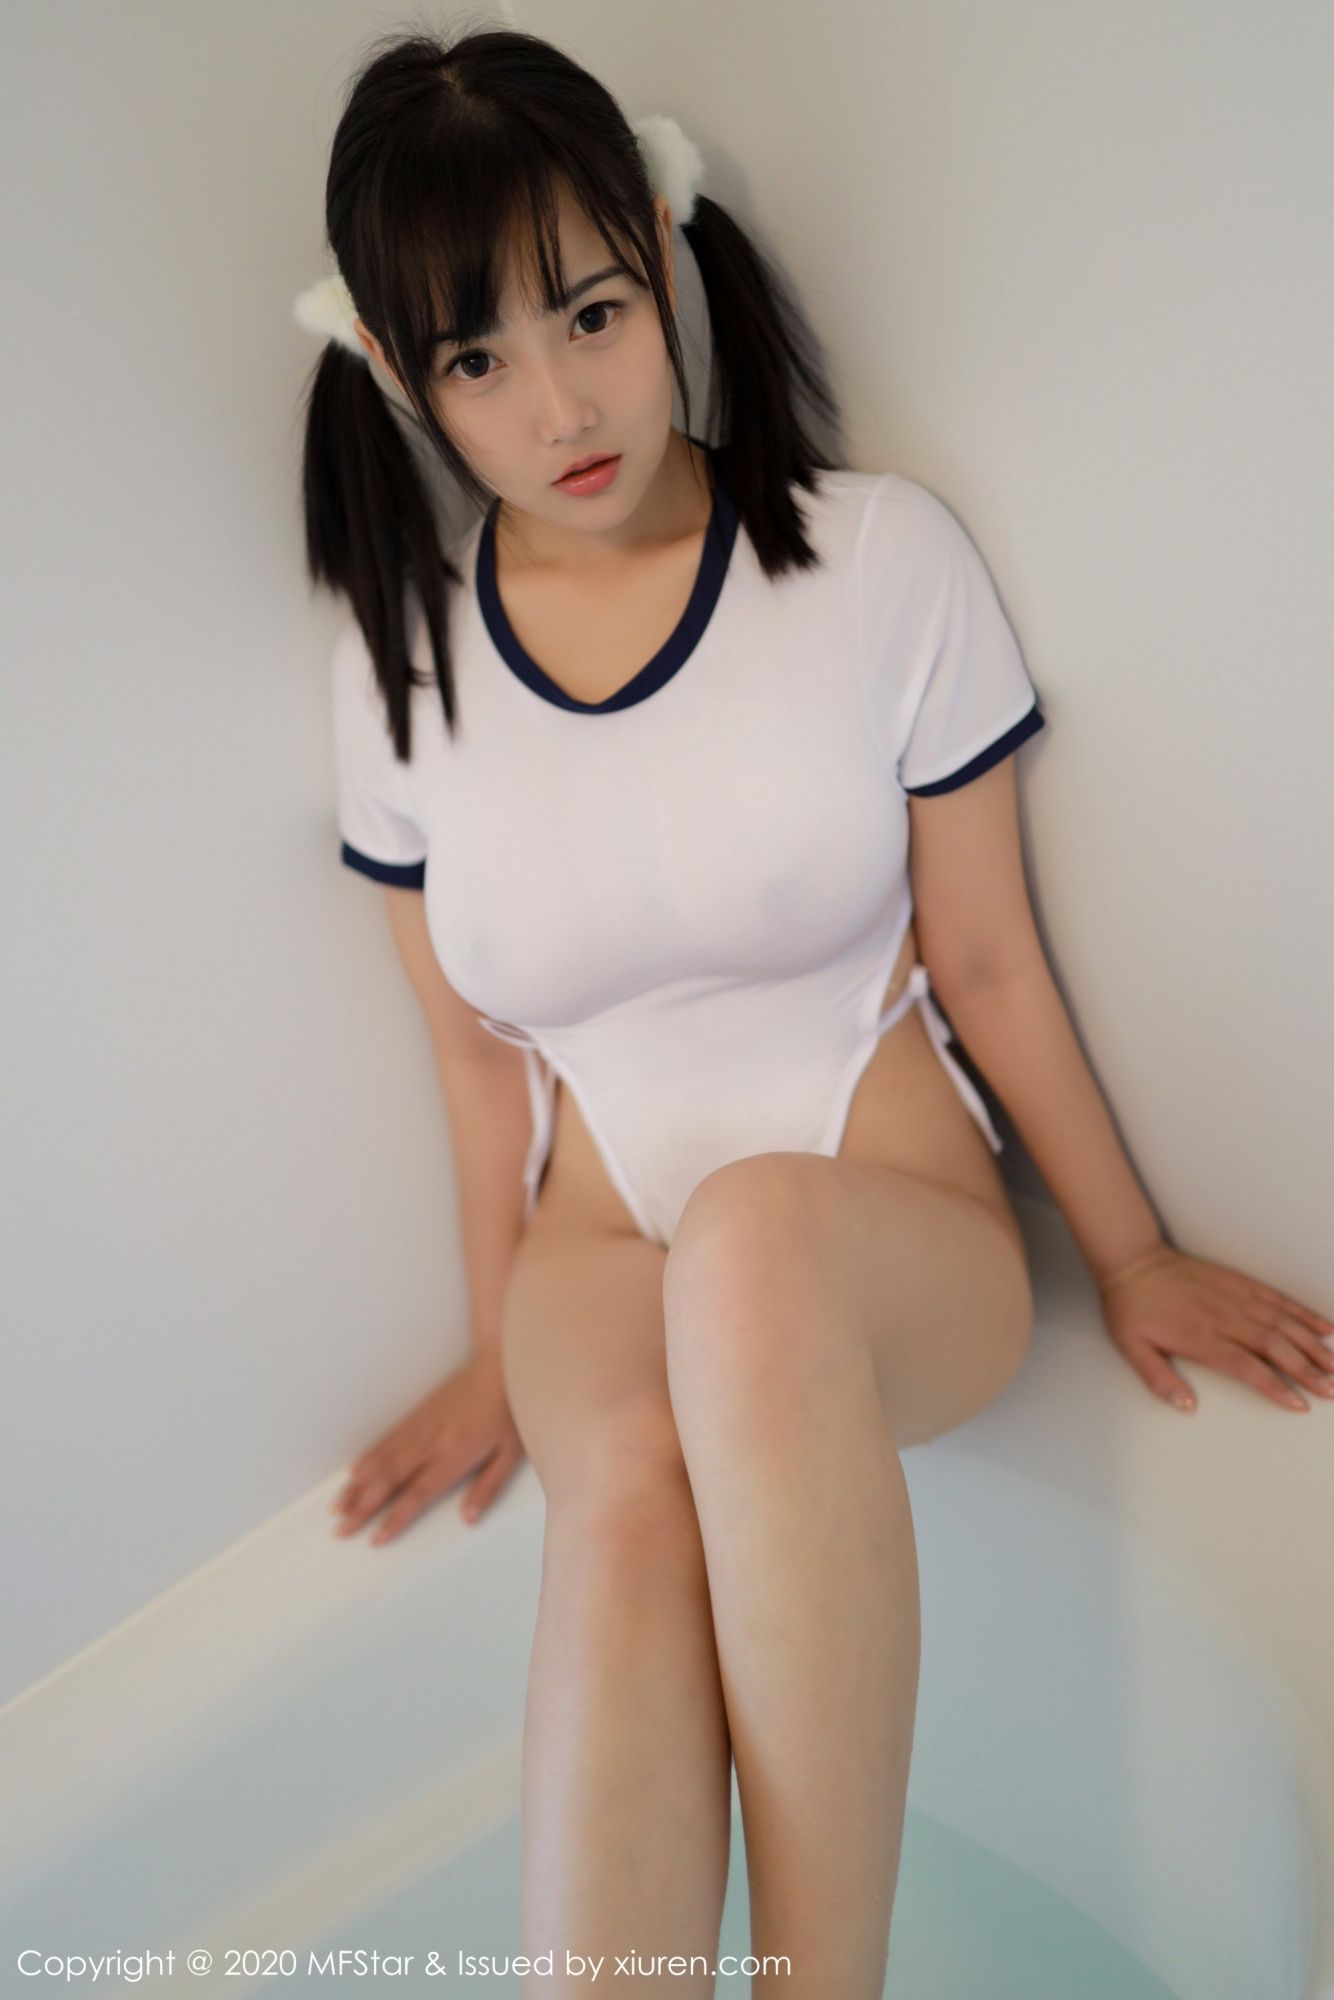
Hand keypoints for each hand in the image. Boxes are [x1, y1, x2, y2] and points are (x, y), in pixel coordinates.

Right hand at [330, 1350, 525, 1544]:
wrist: (500, 1363)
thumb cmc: (511, 1410)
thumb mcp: (512, 1453)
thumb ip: (489, 1487)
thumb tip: (469, 1519)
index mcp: (456, 1454)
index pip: (419, 1493)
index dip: (395, 1518)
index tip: (376, 1539)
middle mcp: (431, 1442)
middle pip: (389, 1479)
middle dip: (361, 1507)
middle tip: (340, 1530)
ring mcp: (421, 1426)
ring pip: (381, 1460)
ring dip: (357, 1486)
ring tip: (336, 1508)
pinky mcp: (417, 1414)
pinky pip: (386, 1439)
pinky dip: (367, 1457)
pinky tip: (353, 1471)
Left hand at [1097, 1243, 1333, 1413]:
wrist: (1133, 1261)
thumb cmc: (1132, 1307)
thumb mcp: (1132, 1348)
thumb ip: (1159, 1379)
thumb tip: (1187, 1406)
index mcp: (1201, 1338)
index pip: (1248, 1366)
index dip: (1276, 1386)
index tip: (1300, 1403)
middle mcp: (1225, 1318)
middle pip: (1276, 1347)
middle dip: (1308, 1370)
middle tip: (1333, 1391)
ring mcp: (1236, 1298)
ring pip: (1285, 1324)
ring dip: (1314, 1345)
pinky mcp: (1241, 1283)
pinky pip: (1279, 1300)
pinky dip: (1305, 1313)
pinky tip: (1326, 1326)